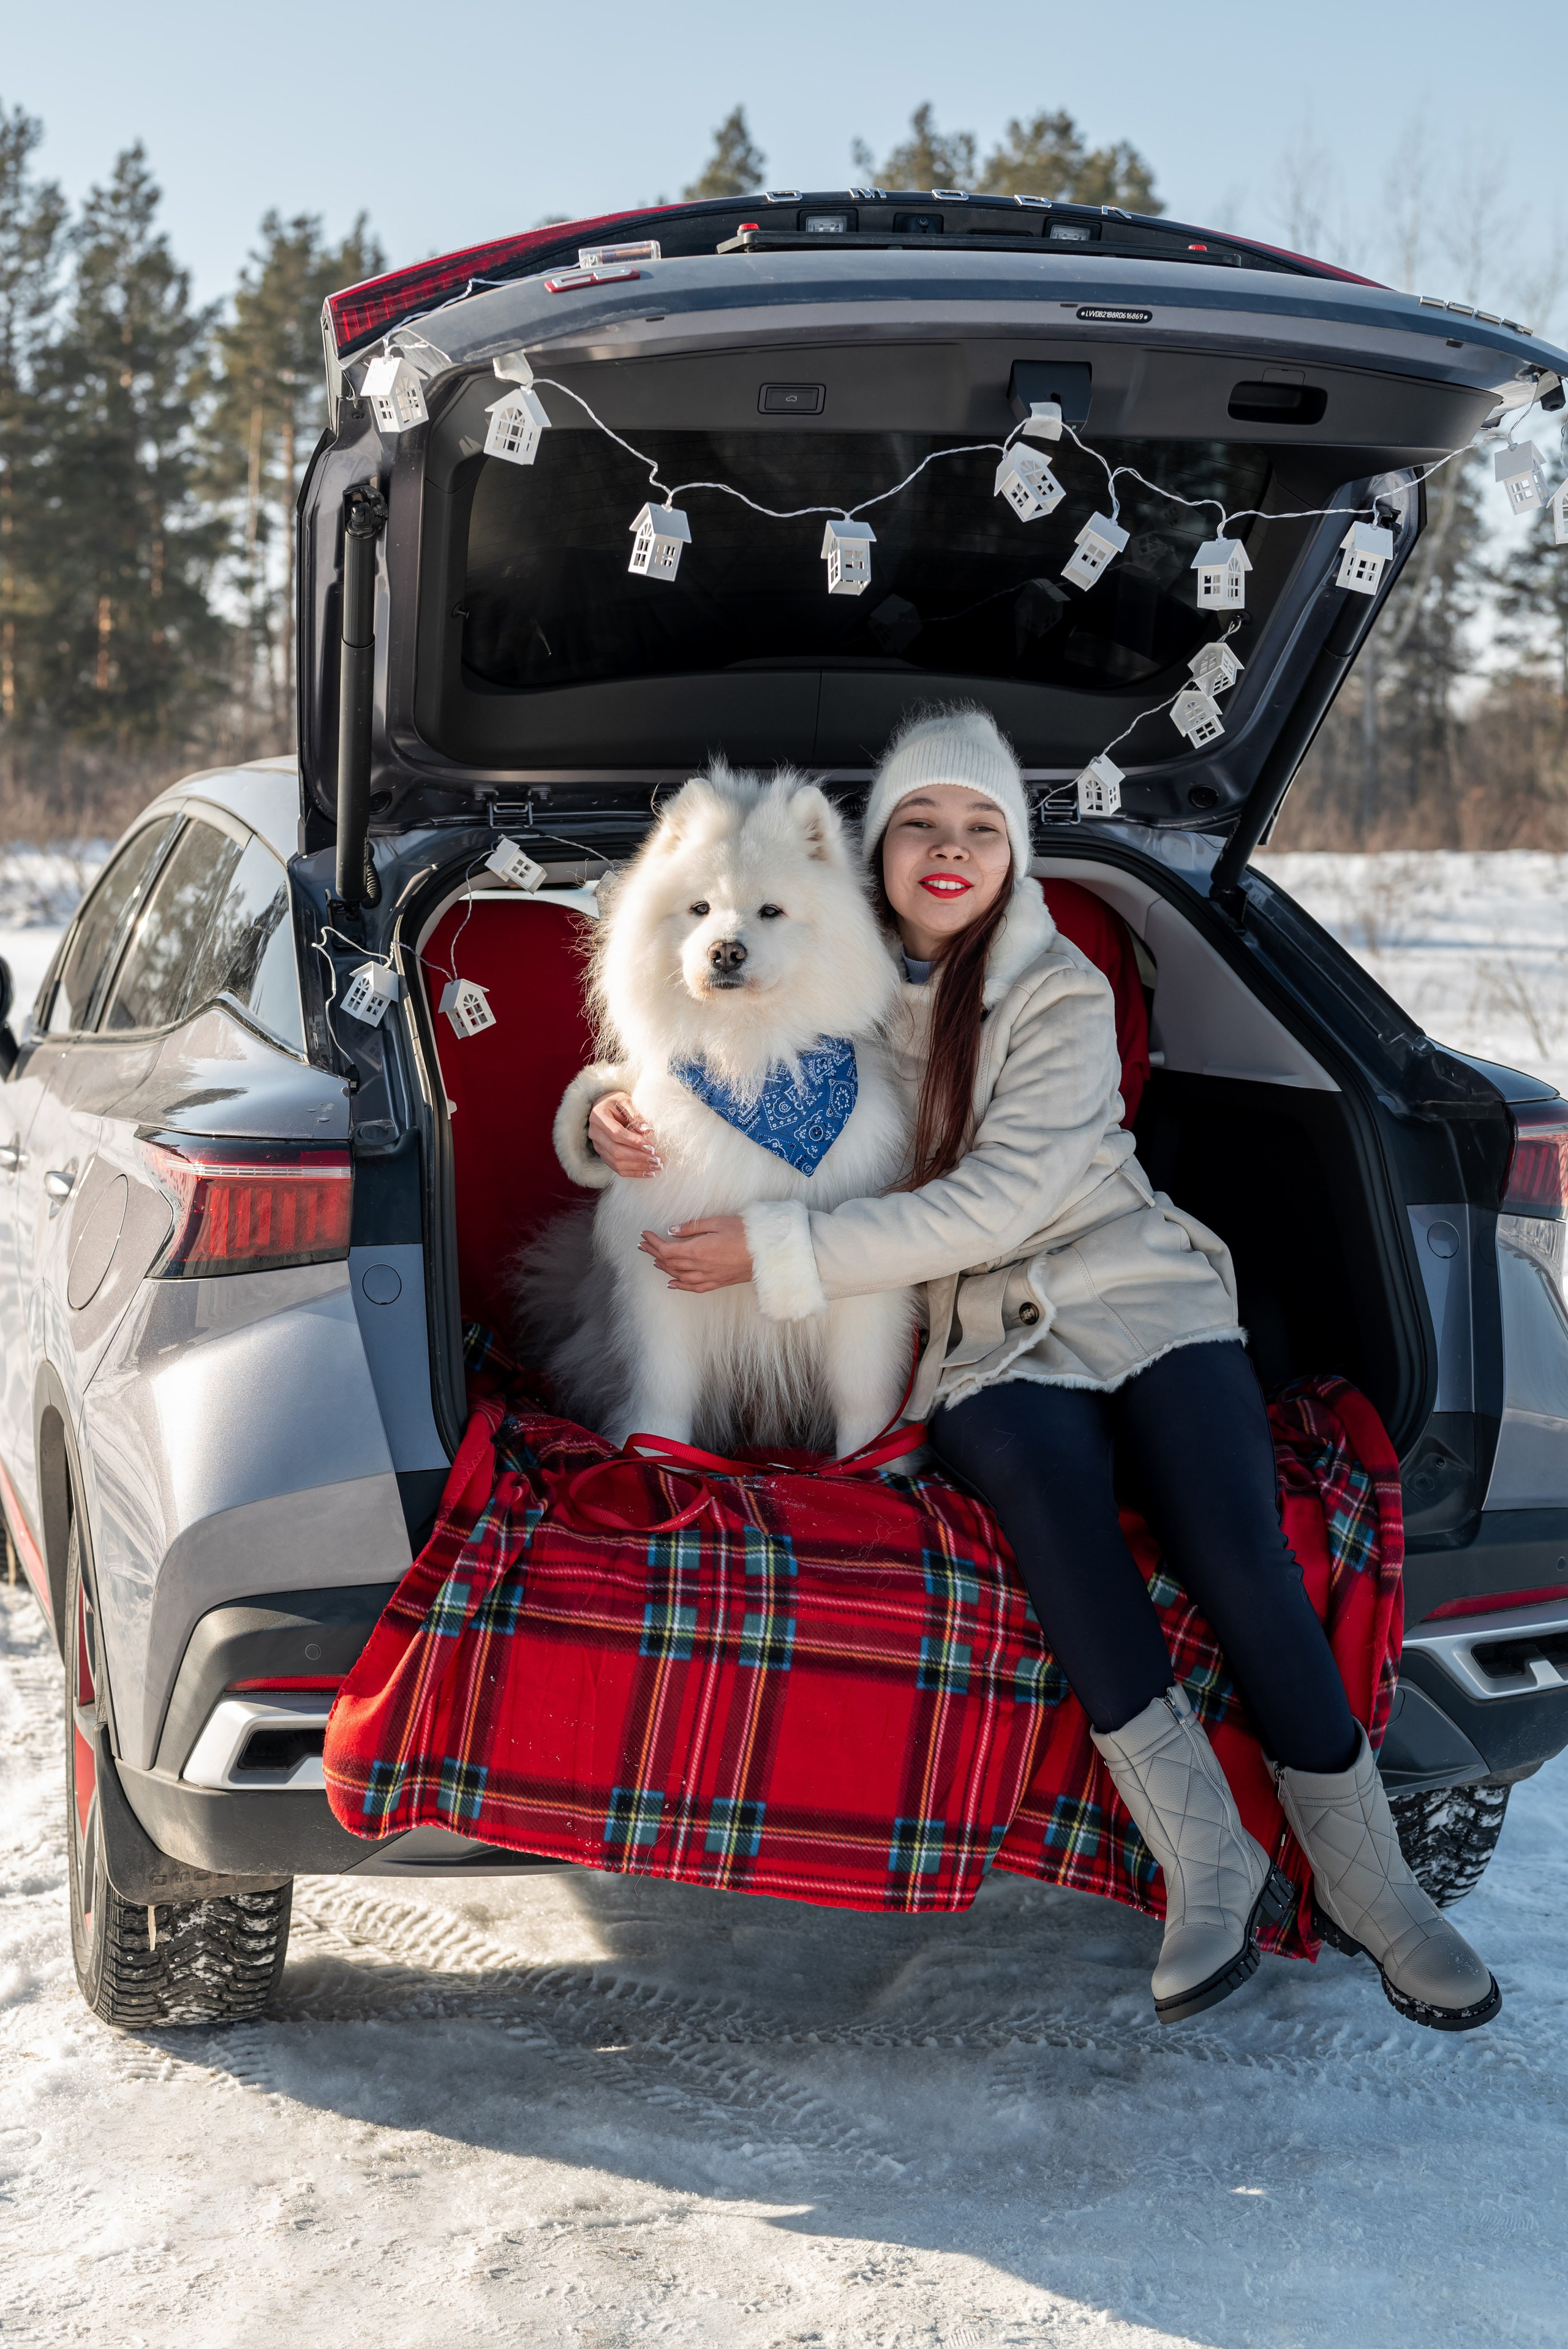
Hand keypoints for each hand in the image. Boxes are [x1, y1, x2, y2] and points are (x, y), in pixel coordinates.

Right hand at [588, 1092, 661, 1177]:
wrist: (605, 1107)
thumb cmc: (618, 1102)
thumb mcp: (626, 1101)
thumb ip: (636, 1115)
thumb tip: (647, 1131)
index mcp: (599, 1116)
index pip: (617, 1133)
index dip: (634, 1142)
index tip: (652, 1147)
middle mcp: (595, 1133)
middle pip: (616, 1151)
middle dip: (639, 1157)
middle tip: (658, 1160)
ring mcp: (597, 1146)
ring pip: (616, 1162)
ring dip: (638, 1167)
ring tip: (656, 1167)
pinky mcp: (603, 1154)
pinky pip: (617, 1168)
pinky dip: (633, 1172)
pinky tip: (648, 1172)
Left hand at [638, 1217, 753, 1291]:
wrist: (768, 1253)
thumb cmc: (745, 1234)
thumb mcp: (717, 1222)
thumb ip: (692, 1228)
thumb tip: (672, 1231)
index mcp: (697, 1250)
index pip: (666, 1249)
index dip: (653, 1242)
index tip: (645, 1234)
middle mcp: (699, 1267)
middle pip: (669, 1262)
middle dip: (654, 1253)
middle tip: (643, 1245)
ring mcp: (708, 1277)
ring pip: (678, 1275)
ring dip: (663, 1268)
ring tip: (654, 1260)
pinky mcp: (717, 1282)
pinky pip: (693, 1287)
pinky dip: (679, 1285)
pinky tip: (672, 1283)